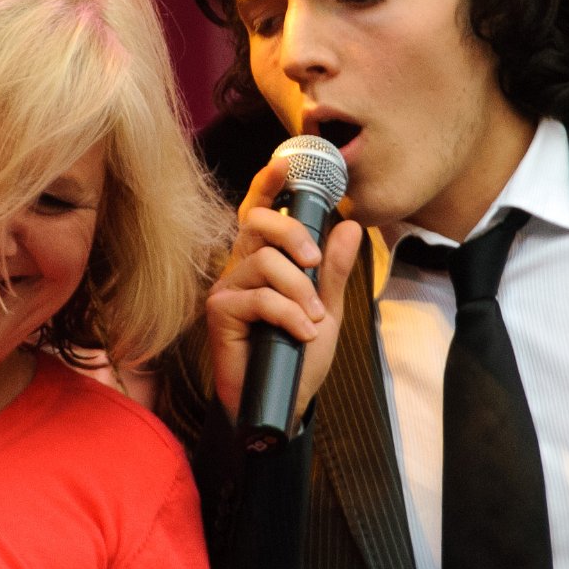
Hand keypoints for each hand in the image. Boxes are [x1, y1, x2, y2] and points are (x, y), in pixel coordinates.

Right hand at [206, 159, 360, 422]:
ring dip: (299, 292)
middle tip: (315, 264)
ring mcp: (228, 288)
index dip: (269, 185)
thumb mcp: (327, 310)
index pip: (262, 213)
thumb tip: (349, 226)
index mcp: (265, 260)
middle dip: (293, 235)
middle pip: (257, 222)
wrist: (281, 404)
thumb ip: (335, 271)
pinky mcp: (219, 311)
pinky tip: (299, 334)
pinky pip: (259, 296)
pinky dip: (288, 314)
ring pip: (265, 262)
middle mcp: (241, 267)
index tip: (286, 164)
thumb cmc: (298, 357)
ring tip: (312, 320)